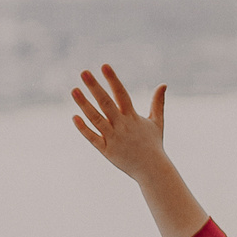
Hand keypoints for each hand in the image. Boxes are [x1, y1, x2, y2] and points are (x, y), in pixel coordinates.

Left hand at [70, 65, 169, 181]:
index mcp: (133, 117)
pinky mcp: (107, 150)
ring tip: (74, 90)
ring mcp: (113, 138)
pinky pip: (93, 138)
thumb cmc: (153, 144)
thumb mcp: (157, 122)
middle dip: (95, 87)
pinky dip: (84, 128)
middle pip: (106, 103)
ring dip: (84, 104)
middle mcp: (122, 125)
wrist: (152, 170)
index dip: (113, 80)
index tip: (104, 66)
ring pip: (96, 118)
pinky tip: (74, 117)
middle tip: (84, 72)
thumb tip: (163, 84)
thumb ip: (158, 103)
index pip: (121, 94)